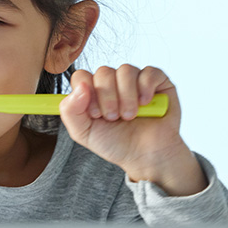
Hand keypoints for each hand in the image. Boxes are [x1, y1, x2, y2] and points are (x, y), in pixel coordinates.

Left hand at [59, 65, 206, 195]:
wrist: (146, 157)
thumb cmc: (116, 144)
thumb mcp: (83, 132)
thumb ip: (70, 110)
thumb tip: (80, 87)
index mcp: (93, 92)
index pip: (82, 76)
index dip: (86, 93)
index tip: (95, 114)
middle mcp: (113, 83)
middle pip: (104, 72)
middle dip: (108, 98)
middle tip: (114, 117)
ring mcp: (135, 81)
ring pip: (126, 70)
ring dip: (126, 96)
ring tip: (130, 115)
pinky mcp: (158, 83)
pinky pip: (150, 72)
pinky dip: (146, 88)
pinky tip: (145, 104)